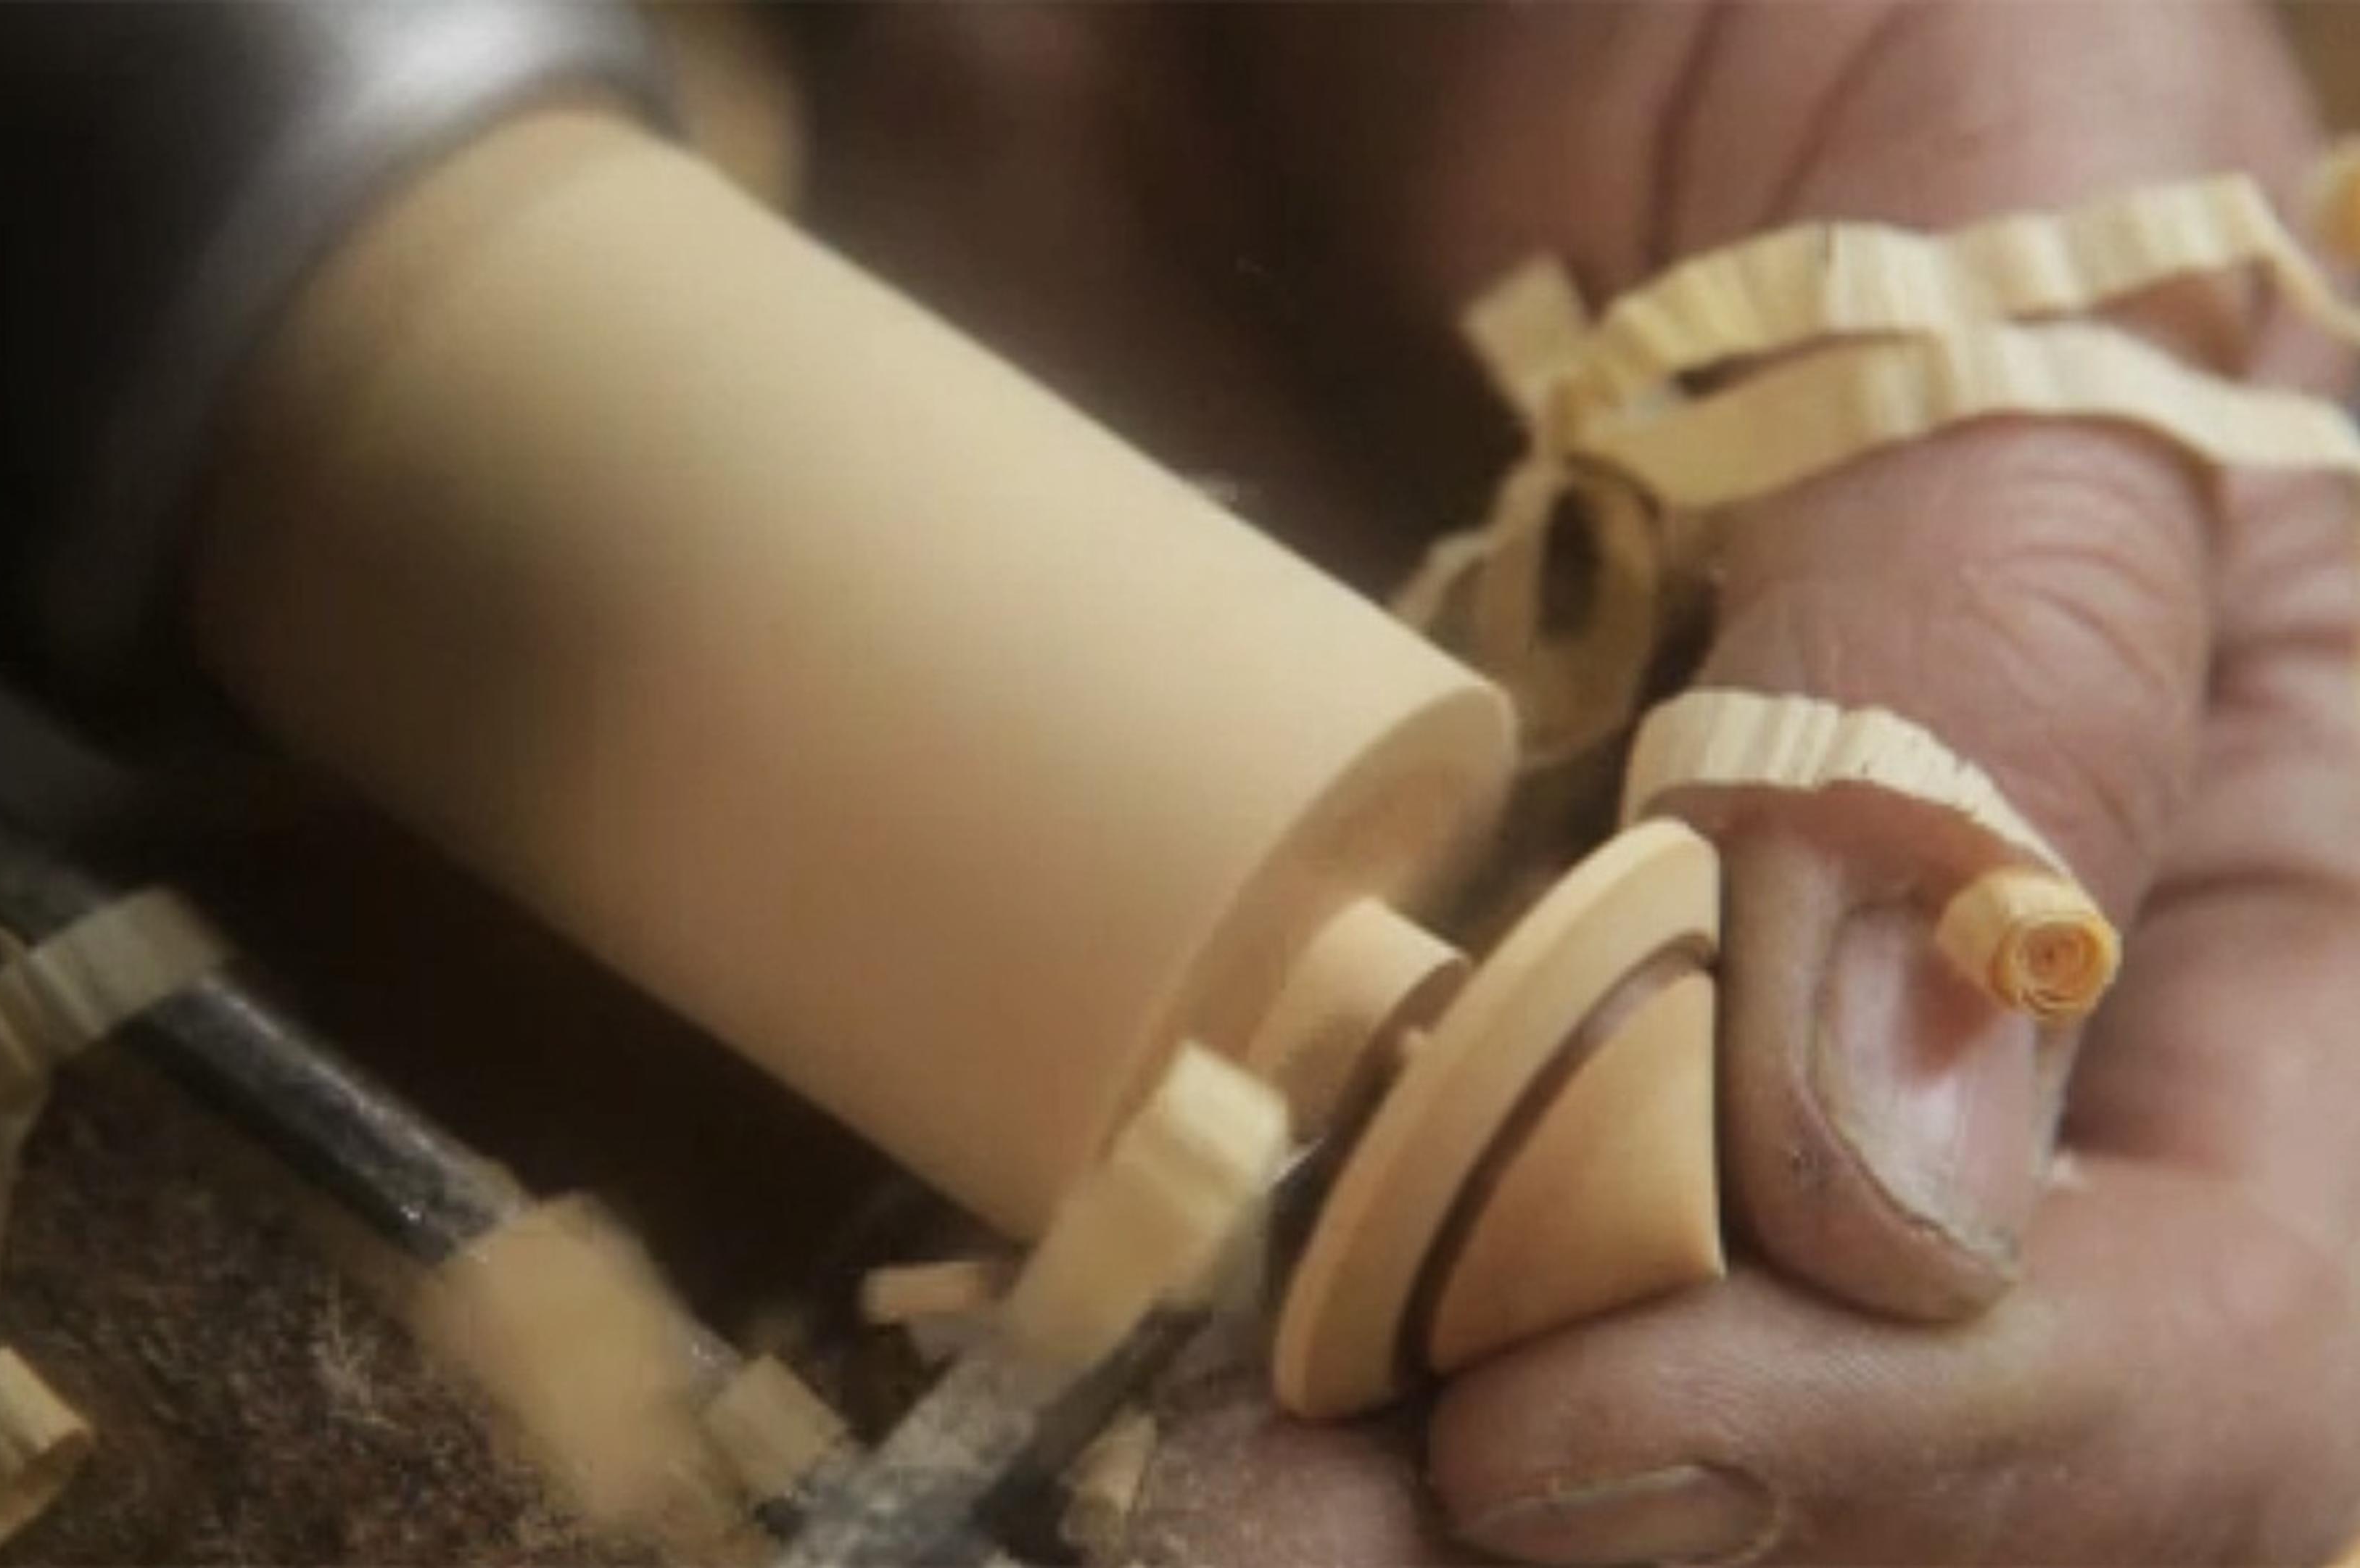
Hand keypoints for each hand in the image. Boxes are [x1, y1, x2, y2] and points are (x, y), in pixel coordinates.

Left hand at [805, 4, 2359, 1557]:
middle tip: (1301, 1539)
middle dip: (1665, 1533)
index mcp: (2243, 809)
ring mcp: (1689, 1001)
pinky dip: (1294, 1373)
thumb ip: (2006, 626)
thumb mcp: (1975, 167)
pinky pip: (1404, 1251)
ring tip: (1206, 1531)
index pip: (2236, 1296)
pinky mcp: (1429, 972)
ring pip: (1671, 1425)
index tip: (1562, 1431)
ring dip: (1441, 1531)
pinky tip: (1154, 1405)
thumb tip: (1897, 1196)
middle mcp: (1986, 972)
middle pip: (1942, 1426)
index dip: (1932, 1436)